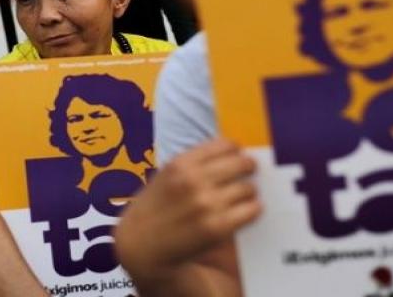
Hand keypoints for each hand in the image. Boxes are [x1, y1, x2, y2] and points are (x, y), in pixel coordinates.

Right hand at [114, 138, 260, 281]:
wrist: (139, 246)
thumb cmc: (154, 211)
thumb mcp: (166, 176)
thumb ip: (194, 165)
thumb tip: (234, 156)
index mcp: (180, 163)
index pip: (227, 145)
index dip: (236, 152)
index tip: (237, 158)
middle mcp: (193, 180)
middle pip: (242, 163)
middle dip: (248, 168)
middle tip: (248, 175)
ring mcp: (206, 204)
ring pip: (248, 188)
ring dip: (249, 193)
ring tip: (242, 199)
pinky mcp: (216, 227)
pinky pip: (251, 210)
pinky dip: (252, 211)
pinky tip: (243, 213)